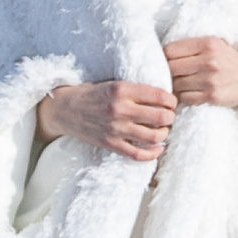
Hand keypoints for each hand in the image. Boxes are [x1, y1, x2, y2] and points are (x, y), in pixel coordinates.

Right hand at [37, 77, 176, 161]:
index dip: (171, 100)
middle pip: (160, 117)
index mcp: (122, 89)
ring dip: (164, 134)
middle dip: (171, 117)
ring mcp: (115, 129)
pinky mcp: (111, 144)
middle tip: (170, 116)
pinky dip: (153, 154)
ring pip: (153, 137)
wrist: (65, 109)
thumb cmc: (91, 94)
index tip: (172, 102)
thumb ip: (135, 89)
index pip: (159, 96)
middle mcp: (120, 109)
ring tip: (163, 131)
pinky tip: (158, 149)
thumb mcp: (113, 83)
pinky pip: (138, 154)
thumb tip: (163, 96)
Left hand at [167, 36, 237, 112]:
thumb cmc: (230, 62)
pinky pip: (186, 98)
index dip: (165, 57)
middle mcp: (209, 61)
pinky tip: (190, 92)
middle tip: (172, 74)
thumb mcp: (217, 45)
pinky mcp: (212, 96)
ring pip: (177, 84)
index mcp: (208, 44)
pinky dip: (184, 97)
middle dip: (168, 72)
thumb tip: (164, 54)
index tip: (169, 61)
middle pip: (171, 68)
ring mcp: (210, 80)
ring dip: (176, 86)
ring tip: (182, 83)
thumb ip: (194, 47)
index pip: (171, 50)